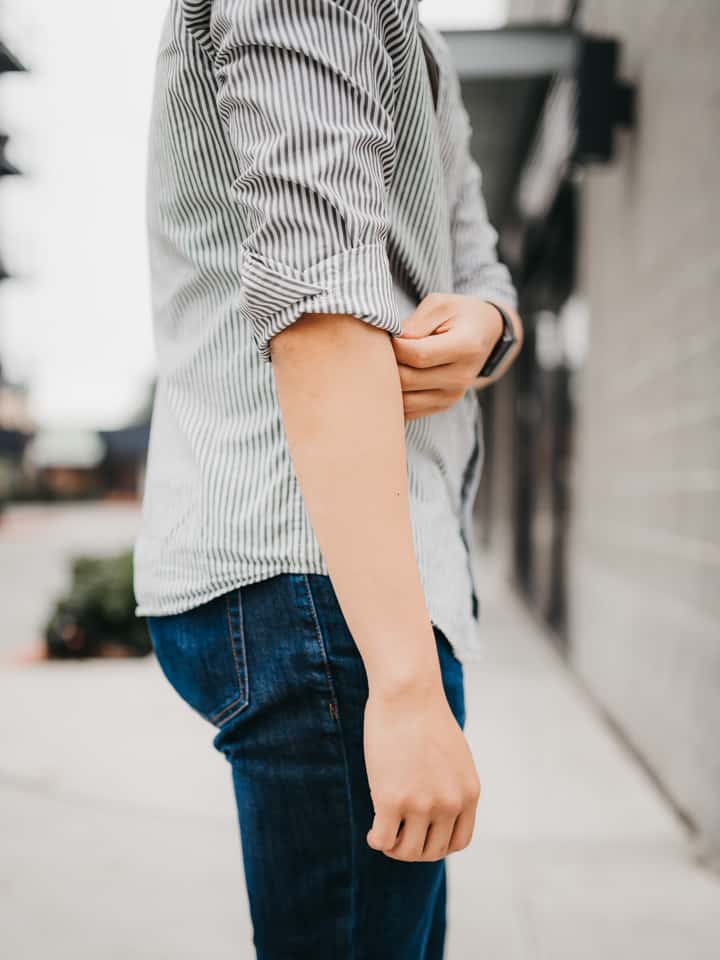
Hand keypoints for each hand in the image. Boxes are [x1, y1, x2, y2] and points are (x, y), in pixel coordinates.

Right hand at [364, 681, 480, 861]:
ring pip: (406, 851)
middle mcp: (449, 804)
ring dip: (393, 846)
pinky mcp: (391, 800)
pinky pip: (382, 840)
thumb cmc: (424, 716)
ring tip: (384, 830)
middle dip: (413, 847)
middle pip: (432, 851)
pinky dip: (376, 839)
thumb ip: (450, 784)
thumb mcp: (453, 755)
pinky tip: (372, 828)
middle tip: (397, 833)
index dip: (436, 844)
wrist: (407, 693)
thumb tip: (434, 808)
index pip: (458, 842)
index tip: (420, 834)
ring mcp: (421, 804)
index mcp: (468, 794)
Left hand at [391, 293, 507, 419]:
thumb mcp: (440, 305)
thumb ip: (415, 322)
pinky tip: (395, 377)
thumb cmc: (458, 315)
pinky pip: (408, 411)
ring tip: (389, 362)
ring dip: (388, 382)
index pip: (417, 355)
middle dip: (387, 364)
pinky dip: (396, 396)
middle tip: (384, 348)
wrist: (484, 333)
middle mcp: (461, 377)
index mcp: (465, 347)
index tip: (390, 333)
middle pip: (407, 379)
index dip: (394, 344)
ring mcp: (452, 396)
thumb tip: (393, 342)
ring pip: (404, 400)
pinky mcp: (442, 406)